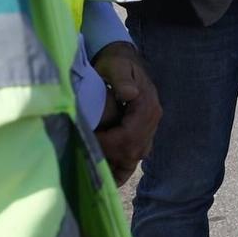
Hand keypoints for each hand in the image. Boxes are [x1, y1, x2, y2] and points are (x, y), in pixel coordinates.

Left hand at [91, 41, 161, 185]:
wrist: (123, 59)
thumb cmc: (116, 62)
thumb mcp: (116, 65)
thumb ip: (121, 79)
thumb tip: (130, 94)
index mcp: (147, 106)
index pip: (130, 135)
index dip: (108, 143)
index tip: (87, 141)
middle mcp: (152, 120)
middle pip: (133, 150)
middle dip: (109, 157)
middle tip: (85, 157)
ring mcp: (149, 127)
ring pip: (135, 156)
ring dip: (116, 167)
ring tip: (96, 177)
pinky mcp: (142, 132)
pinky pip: (135, 155)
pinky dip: (122, 168)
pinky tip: (107, 177)